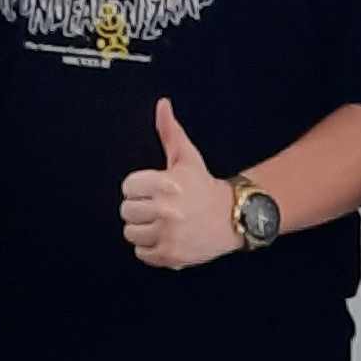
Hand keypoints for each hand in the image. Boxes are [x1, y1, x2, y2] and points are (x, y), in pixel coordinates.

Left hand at [119, 99, 239, 269]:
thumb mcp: (187, 157)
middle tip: (159, 207)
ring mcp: (169, 235)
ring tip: (162, 223)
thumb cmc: (204, 186)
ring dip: (143, 229)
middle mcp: (166, 210)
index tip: (155, 190)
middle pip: (126, 211)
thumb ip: (170, 131)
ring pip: (130, 233)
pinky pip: (141, 253)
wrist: (234, 217)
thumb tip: (162, 104)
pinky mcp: (171, 256)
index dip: (139, 188)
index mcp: (165, 184)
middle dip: (141, 209)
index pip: (127, 187)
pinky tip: (166, 237)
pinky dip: (150, 248)